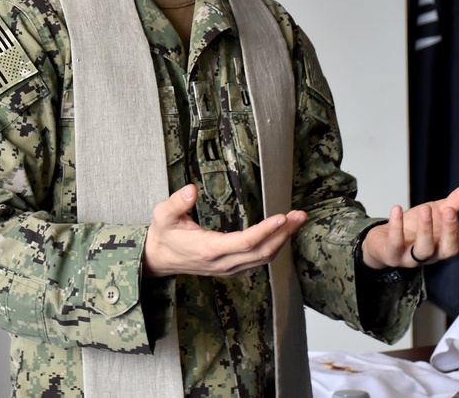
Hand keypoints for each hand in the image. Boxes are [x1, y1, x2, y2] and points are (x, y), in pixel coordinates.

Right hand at [142, 184, 307, 277]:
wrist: (159, 259)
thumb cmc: (164, 234)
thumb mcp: (163, 215)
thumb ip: (176, 202)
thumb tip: (191, 189)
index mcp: (208, 249)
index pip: (244, 243)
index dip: (265, 231)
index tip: (281, 217)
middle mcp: (222, 263)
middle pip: (261, 252)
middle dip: (283, 234)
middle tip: (299, 215)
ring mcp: (228, 269)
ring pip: (263, 259)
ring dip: (282, 240)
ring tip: (297, 221)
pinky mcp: (231, 269)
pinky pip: (258, 261)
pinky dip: (274, 248)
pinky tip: (282, 233)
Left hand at [360, 181, 458, 269]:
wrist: (384, 238)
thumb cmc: (415, 227)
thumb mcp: (438, 210)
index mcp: (447, 244)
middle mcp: (434, 254)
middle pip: (449, 250)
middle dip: (451, 231)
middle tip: (450, 211)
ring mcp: (413, 257)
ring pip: (424, 250)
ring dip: (426, 229)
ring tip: (425, 209)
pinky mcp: (393, 255)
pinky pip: (395, 244)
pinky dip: (397, 227)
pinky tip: (397, 209)